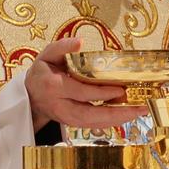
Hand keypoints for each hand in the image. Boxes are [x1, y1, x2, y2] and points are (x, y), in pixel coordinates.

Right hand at [25, 39, 146, 131]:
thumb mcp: (47, 54)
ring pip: (92, 123)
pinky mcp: (71, 123)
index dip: (101, 92)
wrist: (30, 95)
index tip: (121, 89)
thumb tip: (80, 42)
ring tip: (138, 112)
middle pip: (88, 114)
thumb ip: (62, 47)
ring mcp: (65, 117)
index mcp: (53, 86)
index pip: (80, 92)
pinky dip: (110, 122)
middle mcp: (59, 105)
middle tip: (137, 108)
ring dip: (116, 120)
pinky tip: (127, 116)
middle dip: (115, 113)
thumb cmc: (42, 72)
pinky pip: (92, 125)